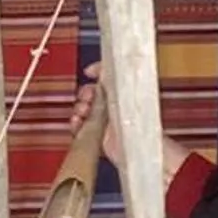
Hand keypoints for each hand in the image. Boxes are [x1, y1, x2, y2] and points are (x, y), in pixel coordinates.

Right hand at [71, 61, 192, 188]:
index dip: (96, 74)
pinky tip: (77, 124)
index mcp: (123, 94)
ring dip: (78, 111)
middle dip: (84, 95)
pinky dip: (76, 127)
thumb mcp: (125, 94)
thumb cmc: (141, 124)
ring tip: (81, 113)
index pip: (106, 79)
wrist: (140, 150)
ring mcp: (106, 123)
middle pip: (91, 95)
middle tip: (86, 99)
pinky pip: (82, 130)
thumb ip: (112, 79)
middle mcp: (114, 107)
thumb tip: (99, 67)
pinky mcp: (99, 139)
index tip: (88, 72)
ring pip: (84, 112)